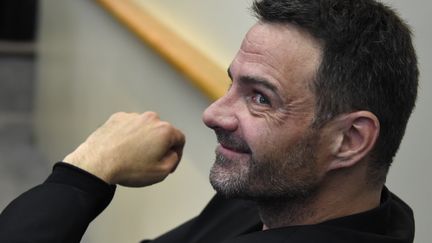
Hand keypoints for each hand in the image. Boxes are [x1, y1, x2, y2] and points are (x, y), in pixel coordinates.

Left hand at [63, 112, 184, 186]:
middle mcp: (151, 119)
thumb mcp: (161, 172)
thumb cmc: (129, 168)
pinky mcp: (117, 118)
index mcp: (164, 130)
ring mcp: (133, 116)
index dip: (177, 153)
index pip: (179, 139)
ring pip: (145, 128)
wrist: (97, 163)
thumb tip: (171, 153)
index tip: (170, 162)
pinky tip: (123, 149)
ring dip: (143, 140)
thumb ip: (173, 160)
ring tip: (133, 156)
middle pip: (162, 132)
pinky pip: (129, 127)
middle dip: (159, 145)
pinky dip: (129, 136)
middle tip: (151, 161)